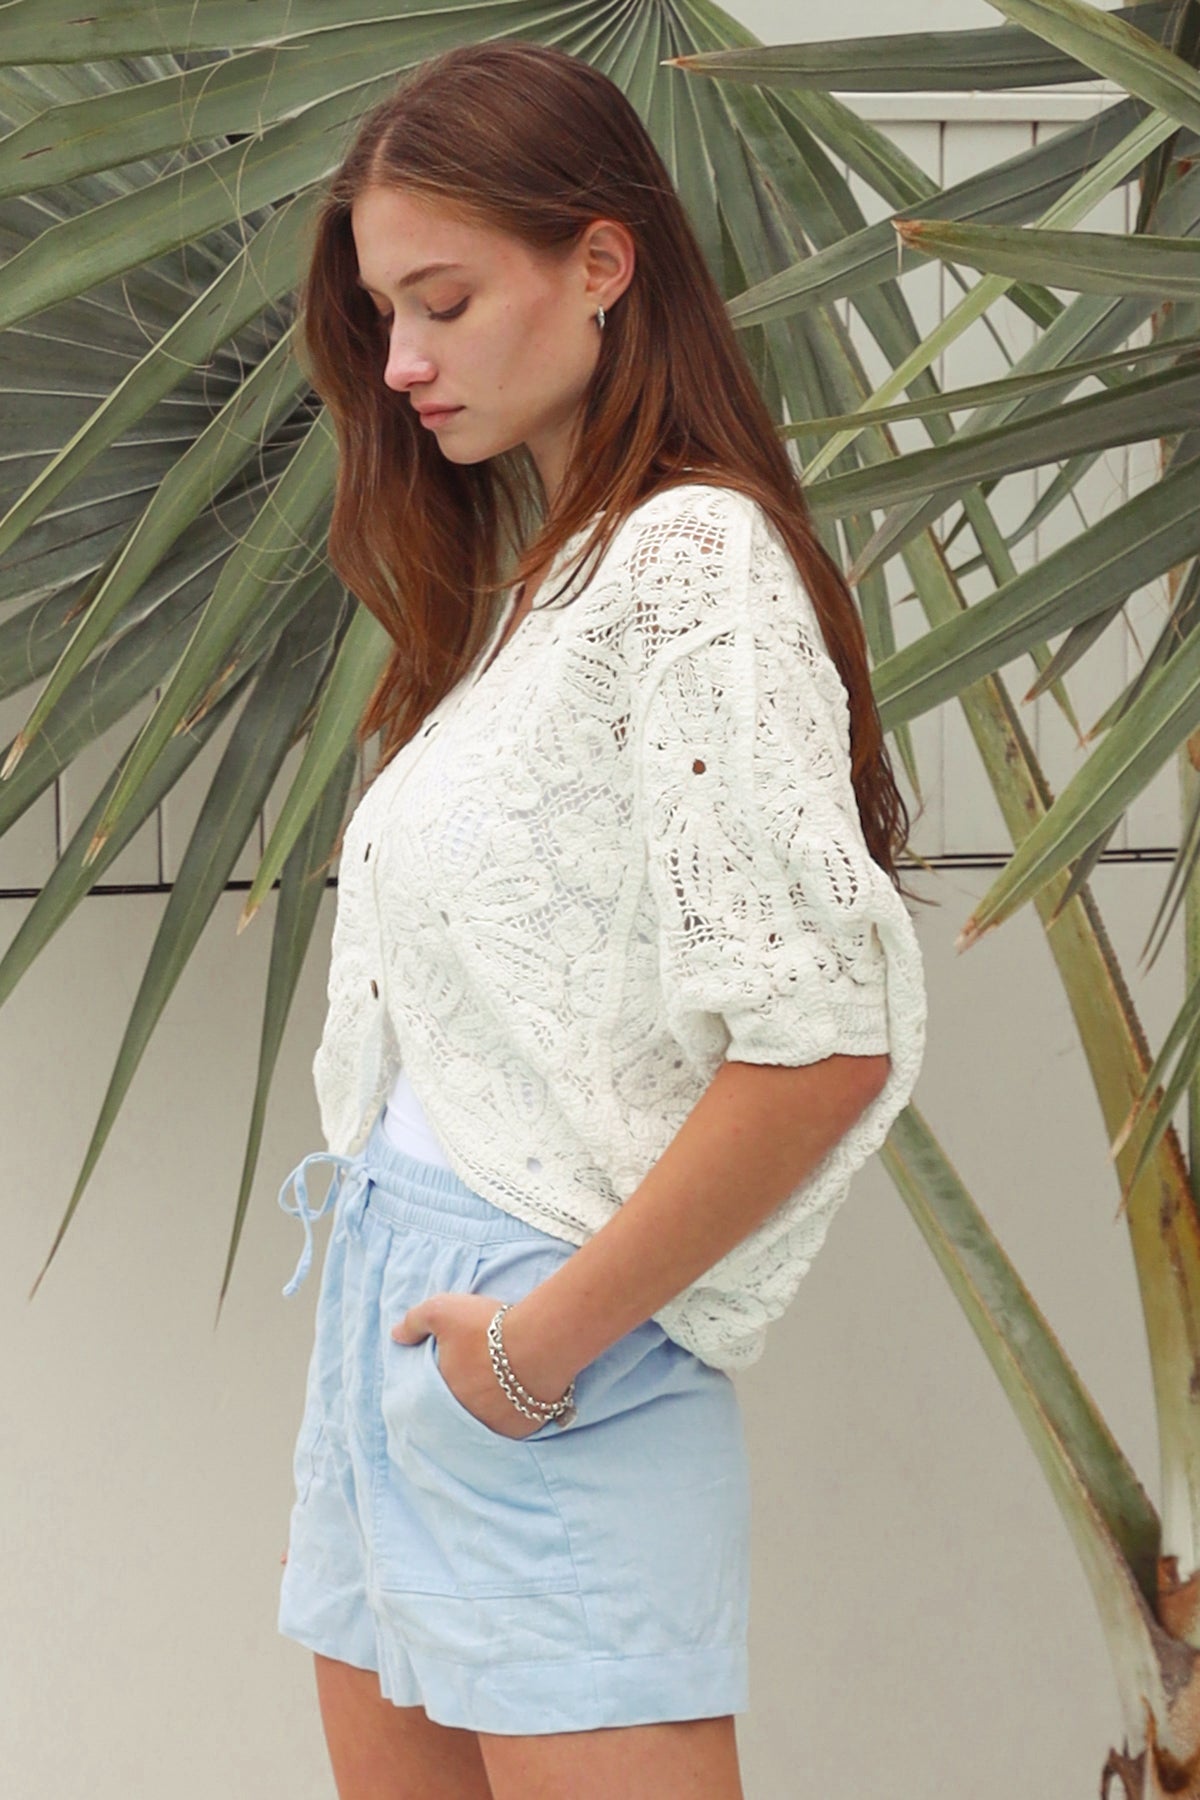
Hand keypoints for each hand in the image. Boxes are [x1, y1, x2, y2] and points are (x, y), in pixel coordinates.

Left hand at [392, 1292, 556, 1439]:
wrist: (541, 1342)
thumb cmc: (488, 1327)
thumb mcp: (441, 1311)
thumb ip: (414, 1322)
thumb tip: (396, 1335)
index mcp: (442, 1394)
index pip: (436, 1390)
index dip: (447, 1374)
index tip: (460, 1361)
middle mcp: (465, 1417)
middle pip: (461, 1404)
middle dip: (468, 1389)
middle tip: (483, 1369)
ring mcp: (494, 1427)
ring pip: (486, 1416)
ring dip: (490, 1404)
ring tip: (502, 1382)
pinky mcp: (522, 1430)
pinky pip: (513, 1424)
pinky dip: (514, 1412)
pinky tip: (521, 1393)